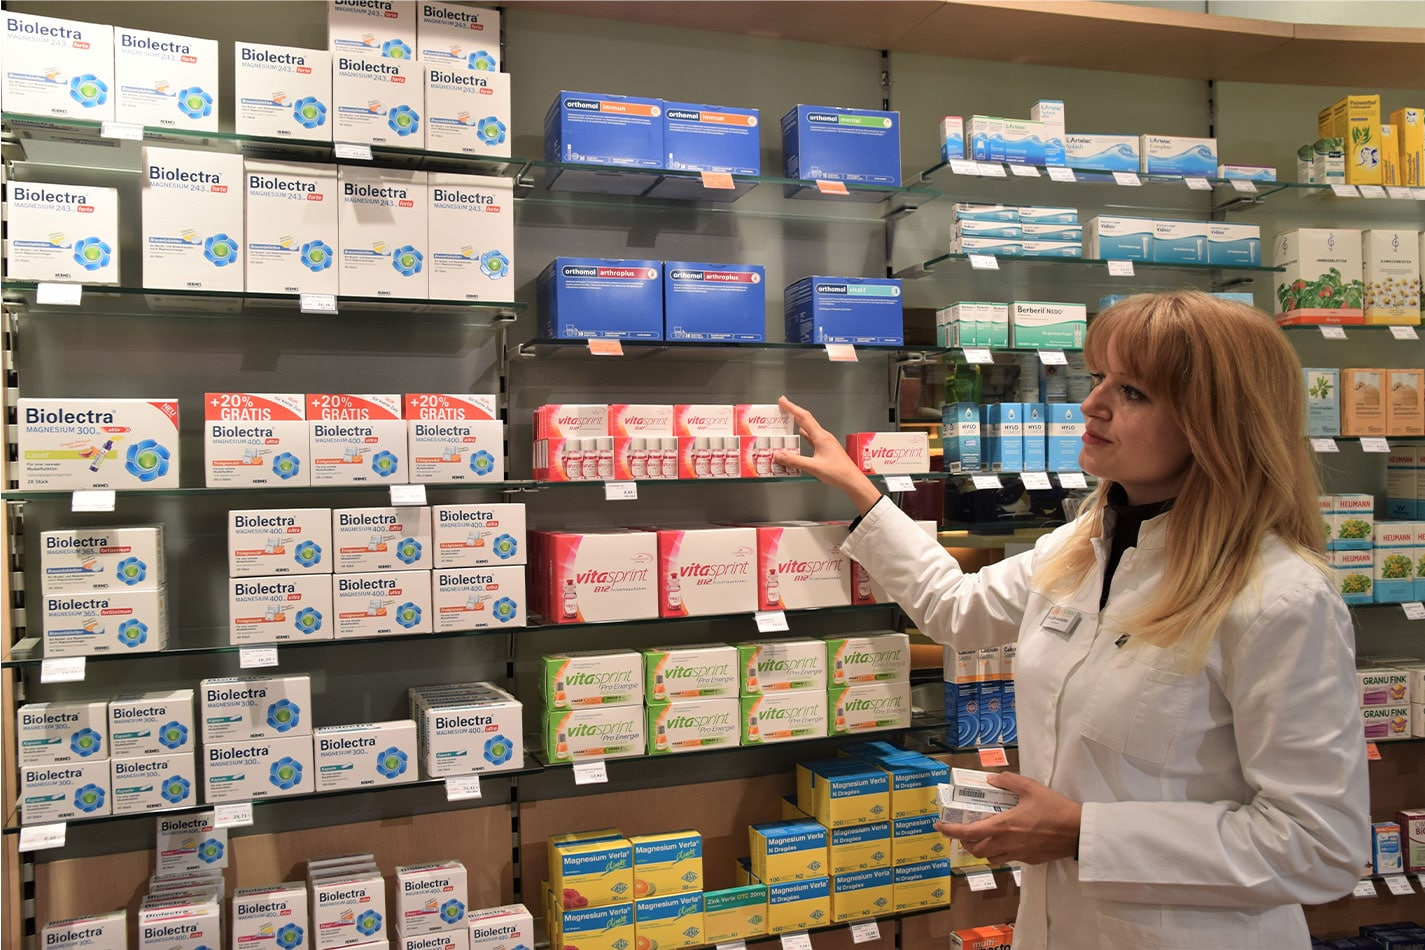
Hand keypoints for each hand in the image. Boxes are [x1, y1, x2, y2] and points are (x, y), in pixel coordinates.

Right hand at [774, 396, 881, 513]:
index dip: (792, 408)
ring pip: (809, 428)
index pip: (804, 417)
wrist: (852, 480)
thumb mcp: (813, 467)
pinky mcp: (827, 449)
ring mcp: (826, 442)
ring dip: (798, 423)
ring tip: (788, 421)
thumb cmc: (838, 473)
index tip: (783, 401)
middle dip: (793, 412)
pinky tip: (801, 435)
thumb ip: (794, 461)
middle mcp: (824, 437)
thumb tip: (778, 455)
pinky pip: (813, 437)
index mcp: (821, 437)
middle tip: (783, 407)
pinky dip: (804, 435)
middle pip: (806, 420)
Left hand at [933, 772, 1082, 865]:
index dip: (949, 831)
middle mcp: (1006, 843)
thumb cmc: (1054, 809)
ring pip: (990, 858)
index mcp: (1002, 826)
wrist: (1077, 832)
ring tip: (982, 836)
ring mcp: (1018, 854)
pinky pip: (1006, 859)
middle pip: (975, 850)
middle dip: (964, 841)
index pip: (968, 833)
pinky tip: (1006, 840)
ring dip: (981, 849)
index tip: (938, 826)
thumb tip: (991, 779)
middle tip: (963, 830)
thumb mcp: (1030, 787)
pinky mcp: (1029, 860)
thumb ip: (1008, 781)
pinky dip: (999, 852)